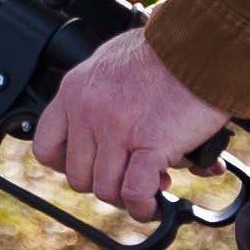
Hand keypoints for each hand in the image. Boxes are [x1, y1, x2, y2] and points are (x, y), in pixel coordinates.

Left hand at [30, 29, 231, 223]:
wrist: (202, 43)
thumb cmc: (167, 51)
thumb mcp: (114, 64)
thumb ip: (106, 98)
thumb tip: (120, 138)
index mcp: (74, 90)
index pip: (46, 146)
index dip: (68, 165)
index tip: (92, 166)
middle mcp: (88, 110)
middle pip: (79, 176)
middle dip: (106, 182)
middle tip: (131, 175)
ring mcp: (116, 128)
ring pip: (106, 189)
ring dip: (129, 196)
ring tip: (153, 183)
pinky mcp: (149, 142)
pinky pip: (134, 191)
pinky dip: (144, 206)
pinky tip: (154, 203)